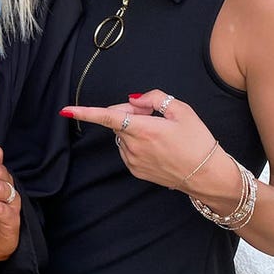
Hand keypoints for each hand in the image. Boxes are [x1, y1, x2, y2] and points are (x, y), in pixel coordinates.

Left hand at [60, 89, 218, 192]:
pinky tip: (157, 145)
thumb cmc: (198, 141)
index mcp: (144, 129)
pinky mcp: (135, 170)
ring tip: (159, 132)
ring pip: (122, 135)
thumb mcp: (182, 111)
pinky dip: (135, 141)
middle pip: (117, 120)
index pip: (108, 117)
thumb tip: (135, 100)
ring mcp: (133, 160)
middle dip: (129, 111)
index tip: (66, 110)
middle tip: (152, 112)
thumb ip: (155, 98)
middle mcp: (134, 146)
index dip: (85, 112)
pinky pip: (127, 148)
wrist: (207, 175)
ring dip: (132, 127)